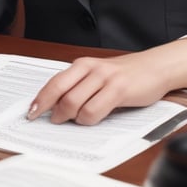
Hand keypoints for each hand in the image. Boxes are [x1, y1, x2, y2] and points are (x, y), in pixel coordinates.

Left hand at [26, 38, 186, 124]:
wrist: (155, 67)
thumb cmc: (125, 75)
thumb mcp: (98, 75)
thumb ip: (79, 86)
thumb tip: (56, 106)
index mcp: (82, 64)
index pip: (54, 83)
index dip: (40, 100)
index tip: (31, 113)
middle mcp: (90, 68)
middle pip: (60, 94)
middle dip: (54, 112)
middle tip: (55, 121)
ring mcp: (104, 78)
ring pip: (75, 104)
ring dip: (72, 118)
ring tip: (77, 120)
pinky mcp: (118, 90)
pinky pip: (94, 111)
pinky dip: (89, 120)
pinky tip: (92, 119)